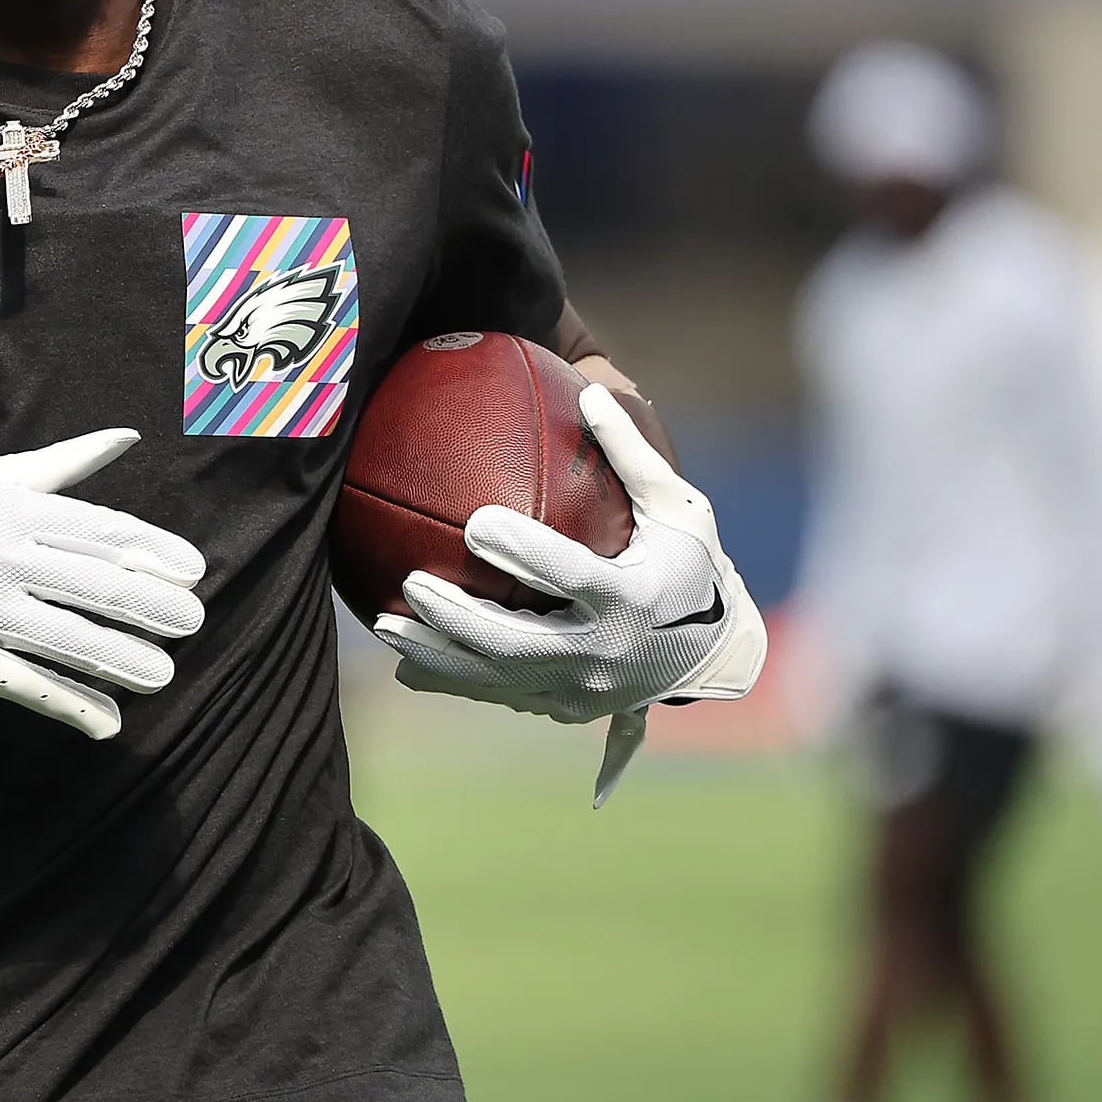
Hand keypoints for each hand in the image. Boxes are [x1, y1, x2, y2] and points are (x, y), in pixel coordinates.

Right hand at [0, 430, 205, 740]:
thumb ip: (63, 464)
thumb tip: (126, 437)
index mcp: (13, 511)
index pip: (102, 532)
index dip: (154, 552)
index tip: (194, 571)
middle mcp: (3, 557)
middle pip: (97, 586)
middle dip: (153, 608)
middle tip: (193, 623)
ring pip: (71, 639)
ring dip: (124, 660)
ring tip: (161, 673)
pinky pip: (29, 682)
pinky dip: (71, 705)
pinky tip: (108, 720)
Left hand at [373, 384, 765, 802]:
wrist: (715, 655)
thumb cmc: (694, 565)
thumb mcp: (679, 508)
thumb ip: (632, 454)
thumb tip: (589, 393)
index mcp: (630, 599)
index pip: (569, 575)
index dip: (523, 552)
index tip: (475, 523)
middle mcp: (602, 653)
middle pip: (515, 642)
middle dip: (457, 617)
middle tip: (412, 581)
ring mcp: (581, 689)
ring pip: (494, 679)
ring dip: (435, 656)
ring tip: (385, 626)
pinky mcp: (564, 707)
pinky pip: (498, 694)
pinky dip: (451, 679)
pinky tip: (405, 662)